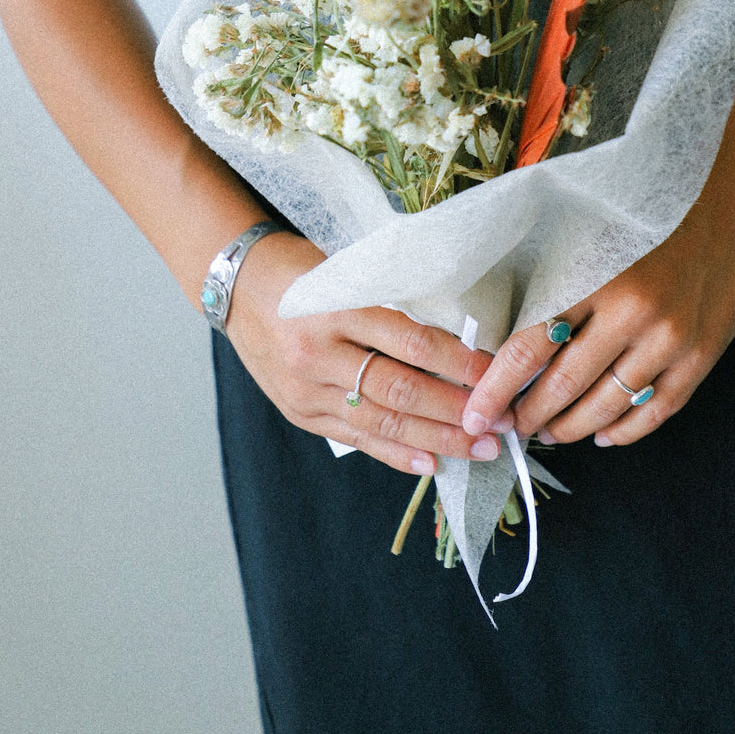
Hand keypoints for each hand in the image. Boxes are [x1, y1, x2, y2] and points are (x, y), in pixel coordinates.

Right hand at [225, 230, 505, 474]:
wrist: (235, 285)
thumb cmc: (300, 270)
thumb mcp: (347, 273)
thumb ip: (391, 305)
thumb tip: (457, 338)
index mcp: (336, 308)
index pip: (410, 343)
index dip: (458, 363)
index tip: (496, 375)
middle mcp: (318, 353)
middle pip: (400, 391)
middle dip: (456, 412)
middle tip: (500, 425)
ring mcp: (306, 389)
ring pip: (381, 423)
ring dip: (435, 440)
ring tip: (477, 450)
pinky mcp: (300, 412)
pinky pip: (354, 439)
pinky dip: (394, 453)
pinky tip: (429, 463)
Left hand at [461, 212, 734, 447]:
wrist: (728, 199)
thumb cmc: (646, 209)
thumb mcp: (588, 225)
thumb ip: (549, 273)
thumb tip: (497, 327)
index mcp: (593, 274)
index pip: (529, 347)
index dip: (497, 389)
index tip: (476, 415)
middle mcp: (633, 311)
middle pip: (565, 385)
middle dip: (530, 415)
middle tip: (509, 427)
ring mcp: (671, 338)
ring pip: (608, 406)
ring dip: (571, 427)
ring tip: (549, 432)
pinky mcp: (701, 355)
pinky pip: (656, 410)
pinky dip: (625, 430)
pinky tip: (603, 435)